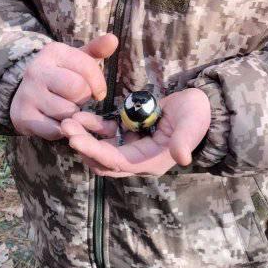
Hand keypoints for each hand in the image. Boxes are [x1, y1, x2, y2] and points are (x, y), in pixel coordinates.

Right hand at [9, 33, 117, 139]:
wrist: (24, 93)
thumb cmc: (60, 74)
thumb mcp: (76, 59)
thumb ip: (97, 49)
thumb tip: (113, 39)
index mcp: (53, 52)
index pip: (87, 66)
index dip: (99, 83)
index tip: (98, 92)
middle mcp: (37, 70)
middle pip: (78, 89)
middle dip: (84, 98)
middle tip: (79, 100)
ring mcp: (28, 93)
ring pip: (67, 111)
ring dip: (74, 115)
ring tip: (67, 108)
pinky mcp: (23, 116)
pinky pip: (54, 130)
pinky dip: (62, 129)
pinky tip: (58, 121)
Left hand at [60, 88, 210, 176]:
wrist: (202, 105)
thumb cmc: (197, 115)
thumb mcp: (192, 125)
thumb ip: (184, 140)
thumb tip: (182, 158)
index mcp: (150, 162)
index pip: (115, 161)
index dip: (94, 151)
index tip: (74, 139)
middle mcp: (138, 159)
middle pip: (103, 158)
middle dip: (83, 144)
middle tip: (65, 126)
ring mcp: (133, 146)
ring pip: (101, 147)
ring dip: (84, 136)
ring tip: (68, 120)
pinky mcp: (130, 133)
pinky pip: (106, 134)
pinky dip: (93, 127)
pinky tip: (81, 115)